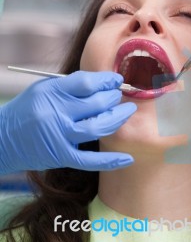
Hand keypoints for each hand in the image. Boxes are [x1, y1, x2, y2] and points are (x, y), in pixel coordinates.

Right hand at [0, 71, 136, 173]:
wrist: (2, 139)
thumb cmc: (27, 109)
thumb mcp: (44, 89)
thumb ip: (71, 85)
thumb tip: (103, 84)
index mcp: (52, 93)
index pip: (87, 83)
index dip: (106, 80)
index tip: (116, 80)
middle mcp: (56, 114)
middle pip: (96, 104)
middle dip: (114, 98)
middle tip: (120, 95)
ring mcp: (60, 137)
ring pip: (98, 127)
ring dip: (118, 118)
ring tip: (128, 110)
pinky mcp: (61, 156)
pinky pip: (90, 161)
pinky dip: (110, 160)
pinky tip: (127, 158)